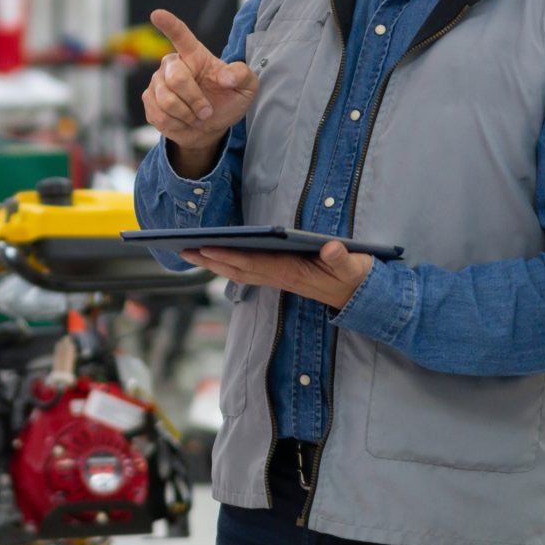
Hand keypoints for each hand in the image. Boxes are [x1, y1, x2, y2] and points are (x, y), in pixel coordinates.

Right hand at [143, 8, 258, 175]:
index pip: (180, 35)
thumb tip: (226, 77)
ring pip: (166, 100)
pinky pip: (159, 115)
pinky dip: (177, 124)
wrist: (210, 127)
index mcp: (194, 54)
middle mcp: (172, 64)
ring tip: (196, 117)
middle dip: (194, 100)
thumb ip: (241, 76)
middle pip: (176, 79)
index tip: (157, 15)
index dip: (169, 24)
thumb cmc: (227, 101)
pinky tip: (184, 122)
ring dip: (187, 115)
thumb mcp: (246, 88)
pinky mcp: (149, 101)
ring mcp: (157, 82)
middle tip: (207, 111)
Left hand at [186, 239, 371, 310]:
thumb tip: (331, 247)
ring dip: (215, 263)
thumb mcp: (354, 266)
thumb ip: (343, 258)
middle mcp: (281, 277)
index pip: (254, 264)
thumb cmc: (356, 277)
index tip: (206, 247)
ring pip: (240, 271)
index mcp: (293, 273)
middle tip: (183, 249)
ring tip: (192, 251)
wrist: (361, 296)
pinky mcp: (282, 276)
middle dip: (211, 259)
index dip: (229, 255)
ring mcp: (280, 278)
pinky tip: (218, 257)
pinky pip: (250, 270)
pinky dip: (230, 263)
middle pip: (238, 269)